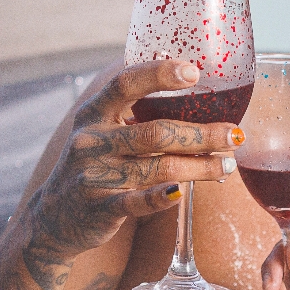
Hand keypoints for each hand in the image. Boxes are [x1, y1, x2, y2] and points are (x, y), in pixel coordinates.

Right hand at [28, 60, 243, 260]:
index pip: (125, 84)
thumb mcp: (102, 131)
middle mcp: (91, 141)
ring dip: (200, 166)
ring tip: (227, 165)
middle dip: (201, 133)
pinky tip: (185, 192)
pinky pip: (138, 202)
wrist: (55, 218)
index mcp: (93, 113)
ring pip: (158, 167)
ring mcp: (94, 175)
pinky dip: (164, 197)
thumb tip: (195, 88)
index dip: (159, 74)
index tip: (195, 71)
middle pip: (155, 132)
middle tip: (234, 134)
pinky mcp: (100, 208)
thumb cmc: (94, 164)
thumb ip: (135, 112)